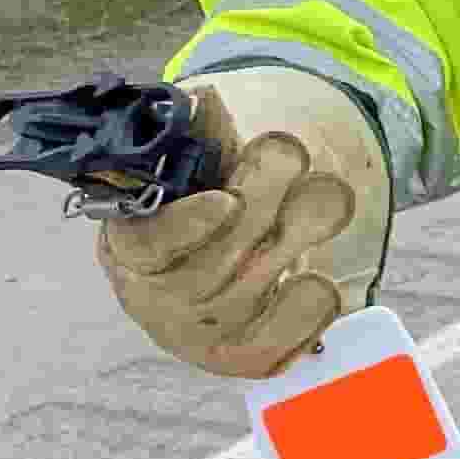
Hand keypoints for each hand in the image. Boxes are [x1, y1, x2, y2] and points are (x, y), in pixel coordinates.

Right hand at [97, 68, 392, 379]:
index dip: (187, 226)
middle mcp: (156, 299)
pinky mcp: (245, 357)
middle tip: (296, 155)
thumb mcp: (200, 158)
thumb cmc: (207, 195)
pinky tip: (323, 279)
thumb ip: (199, 133)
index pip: (150, 244)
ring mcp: (200, 335)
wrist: (232, 251)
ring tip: (329, 196)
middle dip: (262, 203)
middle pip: (212, 266)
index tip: (228, 201)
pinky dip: (308, 310)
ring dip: (296, 240)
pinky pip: (280, 342)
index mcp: (130, 245)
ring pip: (251, 296)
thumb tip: (203, 101)